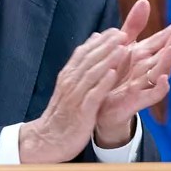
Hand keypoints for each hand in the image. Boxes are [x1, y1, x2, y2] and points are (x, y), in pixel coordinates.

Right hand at [19, 29, 126, 163]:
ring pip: (92, 74)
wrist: (47, 140)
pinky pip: (93, 95)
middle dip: (106, 46)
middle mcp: (70, 83)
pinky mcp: (81, 112)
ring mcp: (75, 97)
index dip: (100, 41)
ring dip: (107, 60)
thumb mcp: (69, 88)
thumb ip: (80, 67)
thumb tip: (92, 43)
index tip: (115, 30)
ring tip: (122, 48)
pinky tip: (113, 74)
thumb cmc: (62, 114)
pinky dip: (103, 83)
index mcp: (68, 76)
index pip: (83, 53)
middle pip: (89, 59)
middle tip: (123, 34)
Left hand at [94, 0, 170, 146]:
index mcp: (144, 54)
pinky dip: (160, 87)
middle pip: (164, 55)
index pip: (161, 40)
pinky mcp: (139, 99)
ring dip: (168, 62)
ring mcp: (145, 84)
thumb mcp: (122, 46)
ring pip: (161, 72)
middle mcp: (148, 68)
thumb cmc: (116, 74)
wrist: (102, 104)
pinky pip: (153, 94)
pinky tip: (165, 79)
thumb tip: (144, 1)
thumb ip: (133, 26)